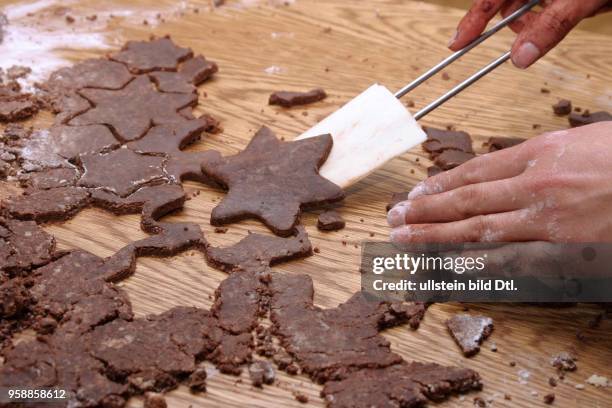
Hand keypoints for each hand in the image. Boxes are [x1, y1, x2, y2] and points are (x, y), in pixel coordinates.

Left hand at [388, 121, 611, 242]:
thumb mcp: (583, 142)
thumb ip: (543, 157)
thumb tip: (512, 170)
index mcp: (541, 153)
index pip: (475, 171)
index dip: (440, 185)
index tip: (414, 195)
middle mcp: (535, 185)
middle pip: (466, 199)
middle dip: (425, 211)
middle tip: (394, 219)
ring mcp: (548, 219)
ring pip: (478, 229)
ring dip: (436, 236)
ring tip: (404, 241)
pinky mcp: (566, 249)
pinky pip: (510, 259)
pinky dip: (476, 264)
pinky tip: (449, 268)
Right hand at [448, 0, 611, 67]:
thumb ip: (551, 26)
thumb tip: (520, 58)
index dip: (472, 21)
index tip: (458, 44)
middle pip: (510, 2)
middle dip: (522, 21)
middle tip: (536, 35)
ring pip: (532, 6)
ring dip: (547, 18)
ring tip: (578, 10)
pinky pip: (552, 7)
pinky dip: (562, 12)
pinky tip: (582, 7)